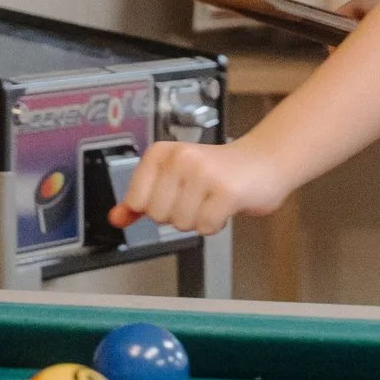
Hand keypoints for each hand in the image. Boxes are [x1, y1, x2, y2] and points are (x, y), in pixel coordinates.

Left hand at [110, 139, 292, 237]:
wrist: (264, 161)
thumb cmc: (218, 171)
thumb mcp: (172, 179)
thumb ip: (141, 199)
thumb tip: (115, 218)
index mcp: (161, 152)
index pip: (136, 201)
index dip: (155, 207)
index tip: (174, 194)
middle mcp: (180, 158)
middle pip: (157, 215)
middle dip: (177, 215)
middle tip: (198, 197)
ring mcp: (203, 173)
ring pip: (181, 224)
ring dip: (198, 220)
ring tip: (212, 199)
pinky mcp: (226, 190)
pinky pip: (206, 227)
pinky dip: (216, 224)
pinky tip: (225, 206)